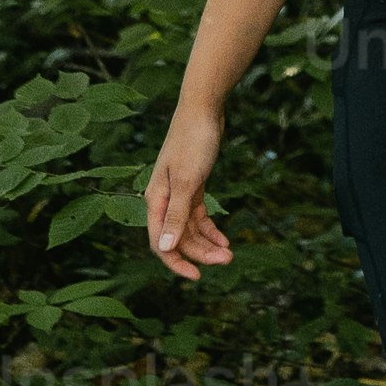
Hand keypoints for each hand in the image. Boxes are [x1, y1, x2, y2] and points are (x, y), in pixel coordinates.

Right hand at [145, 93, 233, 282]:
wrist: (203, 109)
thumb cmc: (193, 141)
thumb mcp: (186, 181)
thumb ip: (175, 215)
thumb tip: (164, 248)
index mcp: (155, 200)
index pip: (160, 243)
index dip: (176, 262)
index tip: (197, 276)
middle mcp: (163, 200)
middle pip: (178, 238)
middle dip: (201, 252)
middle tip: (228, 260)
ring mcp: (178, 193)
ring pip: (190, 229)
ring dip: (208, 243)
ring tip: (229, 253)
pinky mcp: (192, 186)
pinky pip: (198, 216)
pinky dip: (210, 229)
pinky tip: (224, 239)